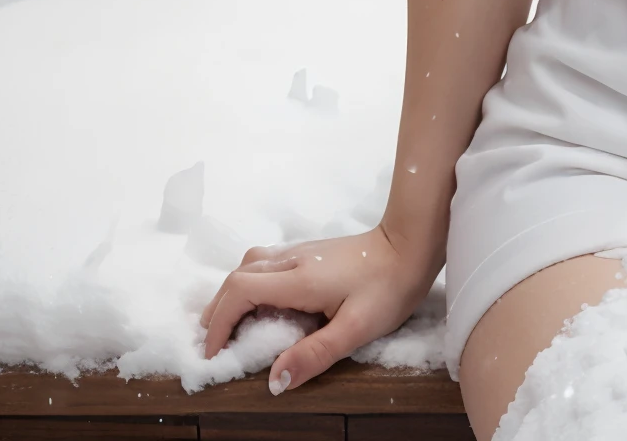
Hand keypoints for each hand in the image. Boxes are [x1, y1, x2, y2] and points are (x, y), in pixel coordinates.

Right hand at [198, 226, 436, 393]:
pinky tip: (263, 305)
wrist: (411, 245)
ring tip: (233, 327)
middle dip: (219, 310)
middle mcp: (293, 259)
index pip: (240, 291)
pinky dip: (251, 284)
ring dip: (233, 294)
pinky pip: (267, 264)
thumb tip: (274, 381)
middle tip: (216, 345)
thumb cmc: (387, 288)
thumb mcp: (356, 329)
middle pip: (238, 276)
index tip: (214, 353)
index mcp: (298, 278)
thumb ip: (314, 354)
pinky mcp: (311, 252)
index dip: (220, 322)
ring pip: (251, 265)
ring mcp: (302, 252)